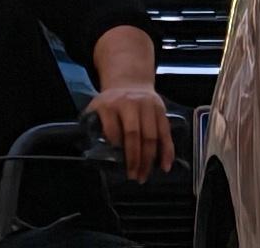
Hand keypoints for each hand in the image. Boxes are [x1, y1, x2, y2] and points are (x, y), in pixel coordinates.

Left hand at [87, 31, 169, 181]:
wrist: (130, 81)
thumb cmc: (110, 103)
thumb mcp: (96, 109)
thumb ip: (92, 127)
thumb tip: (92, 154)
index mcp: (110, 105)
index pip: (112, 129)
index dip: (114, 148)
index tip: (115, 165)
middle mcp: (131, 104)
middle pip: (134, 134)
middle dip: (134, 158)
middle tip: (133, 177)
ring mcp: (148, 106)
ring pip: (151, 135)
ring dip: (149, 158)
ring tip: (144, 176)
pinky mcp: (161, 109)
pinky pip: (165, 131)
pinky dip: (167, 149)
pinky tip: (165, 165)